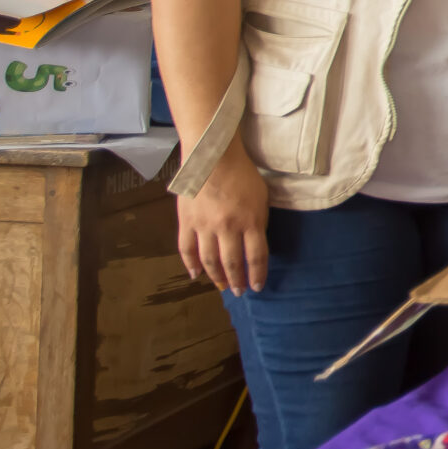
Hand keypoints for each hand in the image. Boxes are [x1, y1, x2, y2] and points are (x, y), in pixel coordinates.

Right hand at [176, 146, 270, 294]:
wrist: (212, 156)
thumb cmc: (242, 174)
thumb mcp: (261, 198)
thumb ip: (258, 222)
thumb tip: (253, 244)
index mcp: (250, 221)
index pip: (256, 257)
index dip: (257, 275)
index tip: (258, 287)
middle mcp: (227, 227)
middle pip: (232, 263)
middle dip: (237, 281)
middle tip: (239, 292)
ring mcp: (204, 226)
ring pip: (209, 260)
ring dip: (216, 277)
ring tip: (221, 286)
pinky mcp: (186, 221)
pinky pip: (186, 249)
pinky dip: (190, 264)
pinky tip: (195, 274)